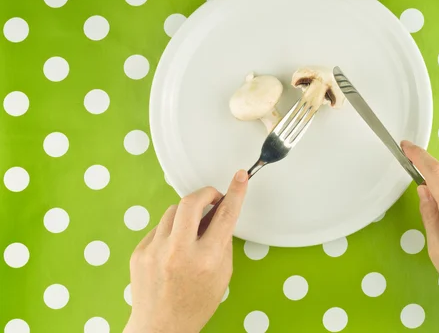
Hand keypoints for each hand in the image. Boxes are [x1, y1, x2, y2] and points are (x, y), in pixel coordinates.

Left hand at [124, 170, 248, 332]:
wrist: (160, 327)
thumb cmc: (195, 304)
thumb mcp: (222, 275)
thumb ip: (222, 242)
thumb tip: (220, 214)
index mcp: (206, 259)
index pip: (225, 216)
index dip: (236, 192)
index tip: (240, 177)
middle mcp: (179, 252)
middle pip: (191, 202)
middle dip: (205, 193)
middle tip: (212, 198)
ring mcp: (155, 251)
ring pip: (173, 211)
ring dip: (187, 215)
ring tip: (191, 232)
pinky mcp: (140, 252)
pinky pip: (159, 228)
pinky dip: (170, 232)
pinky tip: (173, 250)